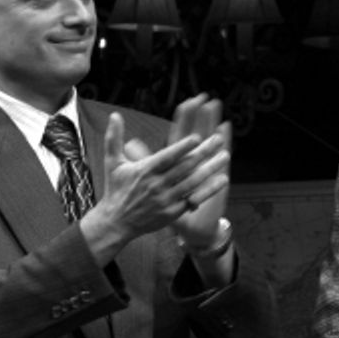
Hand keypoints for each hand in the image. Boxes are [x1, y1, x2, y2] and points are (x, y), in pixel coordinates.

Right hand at [79, 109, 226, 262]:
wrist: (116, 223)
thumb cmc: (116, 189)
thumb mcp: (112, 163)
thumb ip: (114, 138)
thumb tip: (114, 114)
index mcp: (144, 171)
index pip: (166, 157)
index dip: (182, 148)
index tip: (197, 137)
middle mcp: (156, 185)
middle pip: (185, 167)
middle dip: (204, 152)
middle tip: (219, 139)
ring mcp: (166, 200)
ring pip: (193, 182)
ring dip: (211, 169)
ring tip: (226, 156)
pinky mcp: (173, 212)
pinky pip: (195, 199)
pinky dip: (209, 190)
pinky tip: (223, 180)